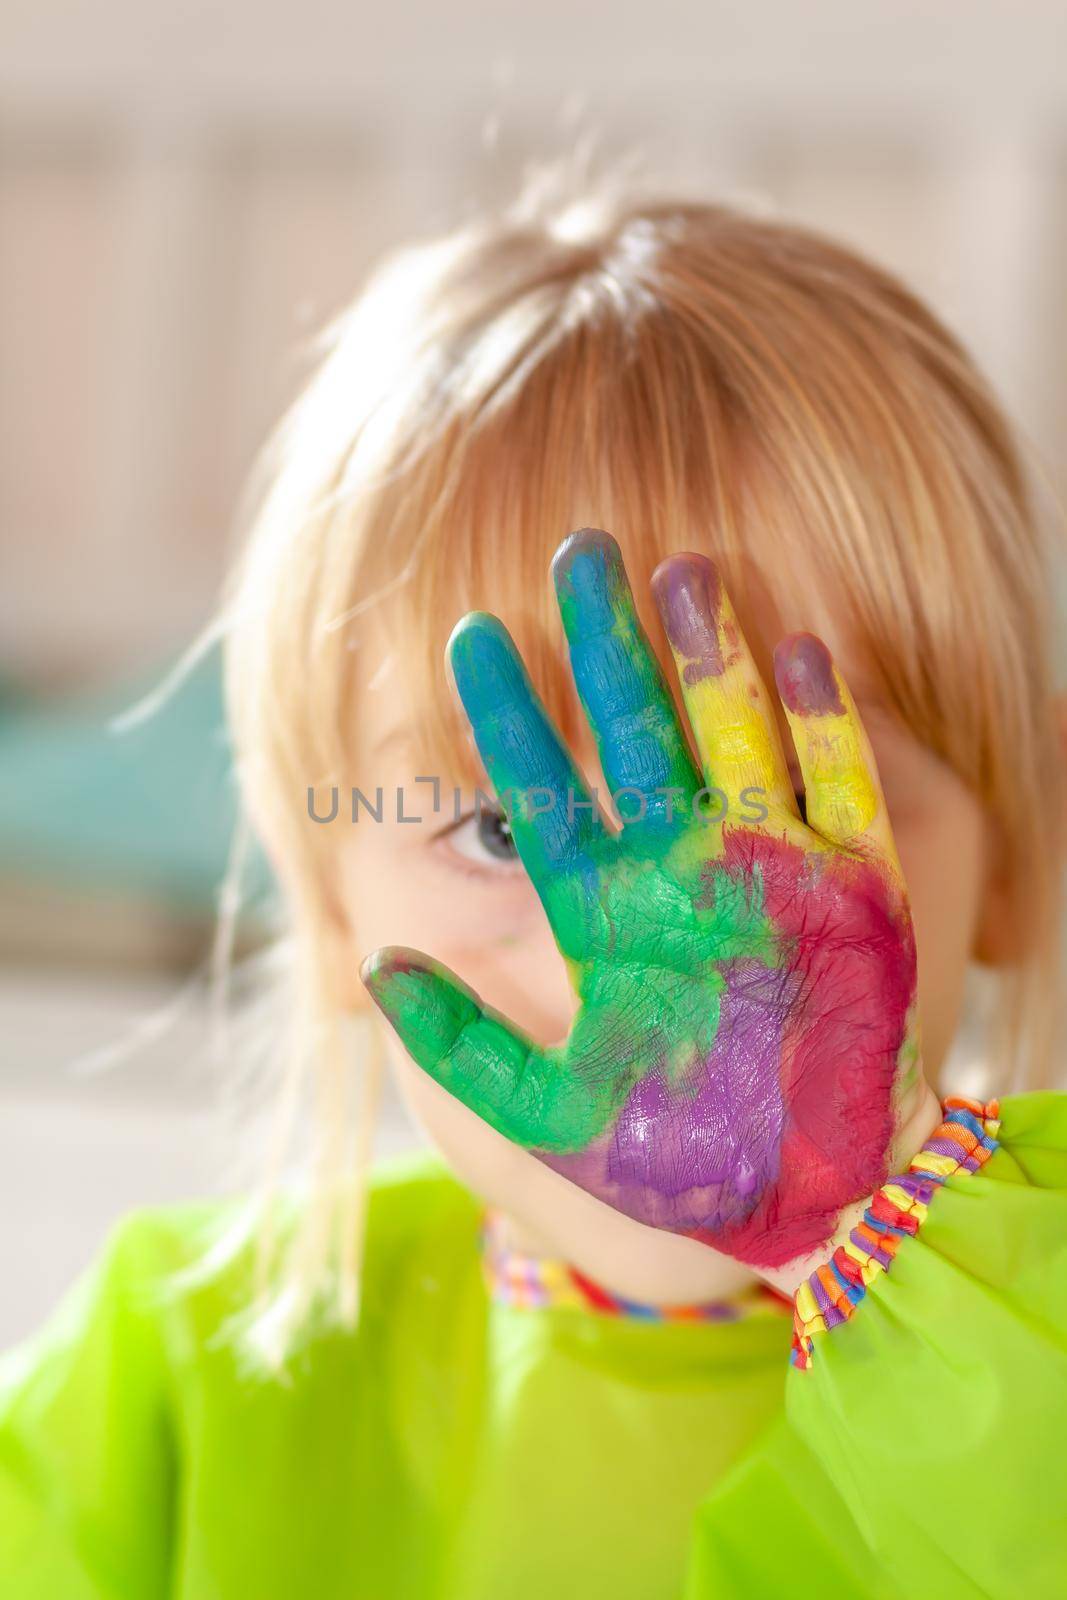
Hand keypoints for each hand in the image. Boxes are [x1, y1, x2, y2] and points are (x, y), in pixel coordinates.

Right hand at [362, 529, 928, 1272]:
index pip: (539, 797)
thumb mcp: (552, 1119)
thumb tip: (380, 967)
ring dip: (711, 649)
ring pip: (743, 738)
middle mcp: (695, 890)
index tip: (473, 634)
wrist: (825, 1200)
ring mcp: (786, 883)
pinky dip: (831, 717)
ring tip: (682, 566)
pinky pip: (851, 786)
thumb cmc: (678, 1156)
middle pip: (641, 736)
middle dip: (605, 640)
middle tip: (580, 549)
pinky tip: (808, 644)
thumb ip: (459, 1049)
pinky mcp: (871, 896)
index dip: (503, 714)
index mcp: (610, 932)